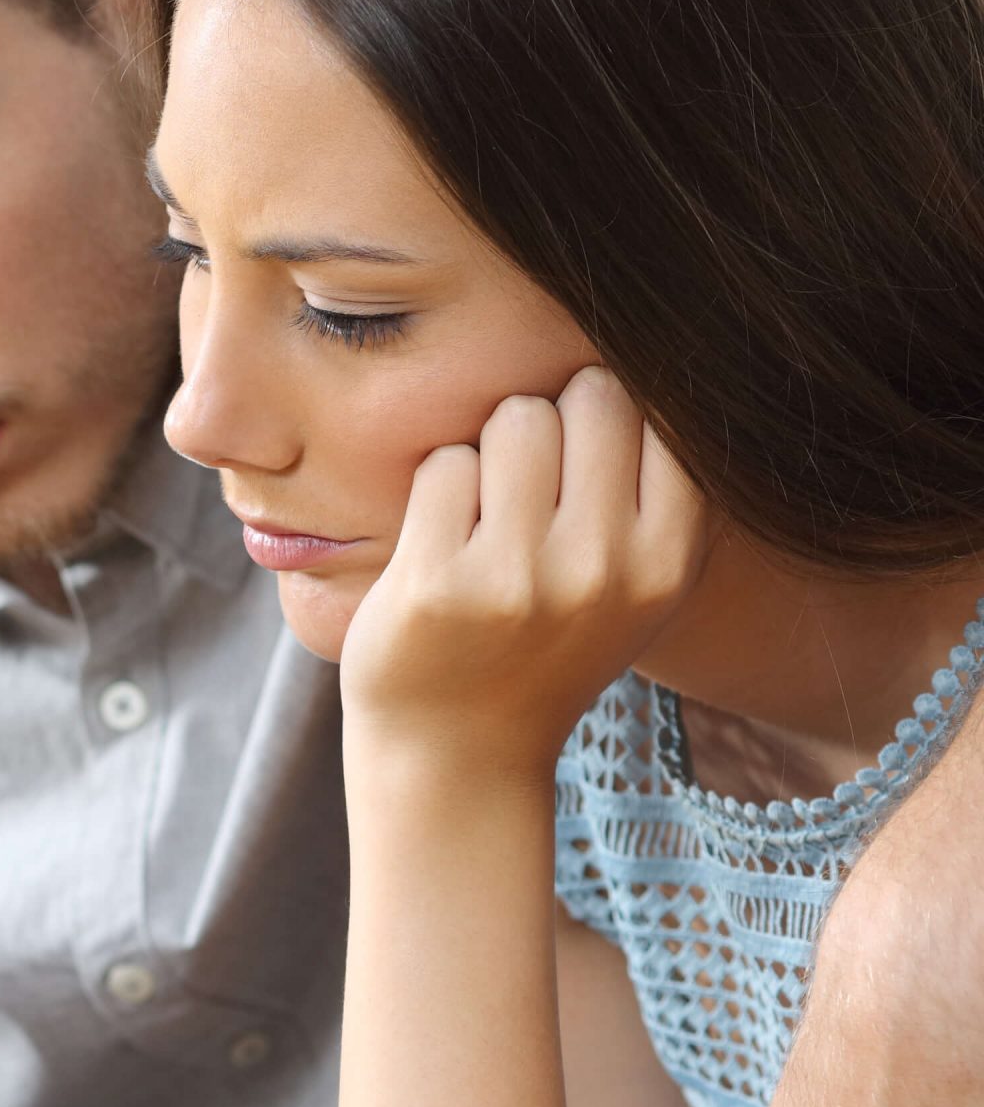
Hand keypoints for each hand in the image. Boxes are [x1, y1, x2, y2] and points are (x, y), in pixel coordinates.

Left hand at [340, 369, 705, 773]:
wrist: (455, 750)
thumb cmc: (543, 642)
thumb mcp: (634, 580)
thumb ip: (651, 486)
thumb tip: (662, 355)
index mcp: (670, 558)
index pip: (661, 411)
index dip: (611, 419)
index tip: (583, 468)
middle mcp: (608, 567)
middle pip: (588, 396)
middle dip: (551, 421)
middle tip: (527, 488)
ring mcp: (522, 577)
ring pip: (515, 418)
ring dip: (489, 450)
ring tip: (485, 516)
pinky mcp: (440, 583)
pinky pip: (444, 464)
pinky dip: (436, 489)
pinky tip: (441, 544)